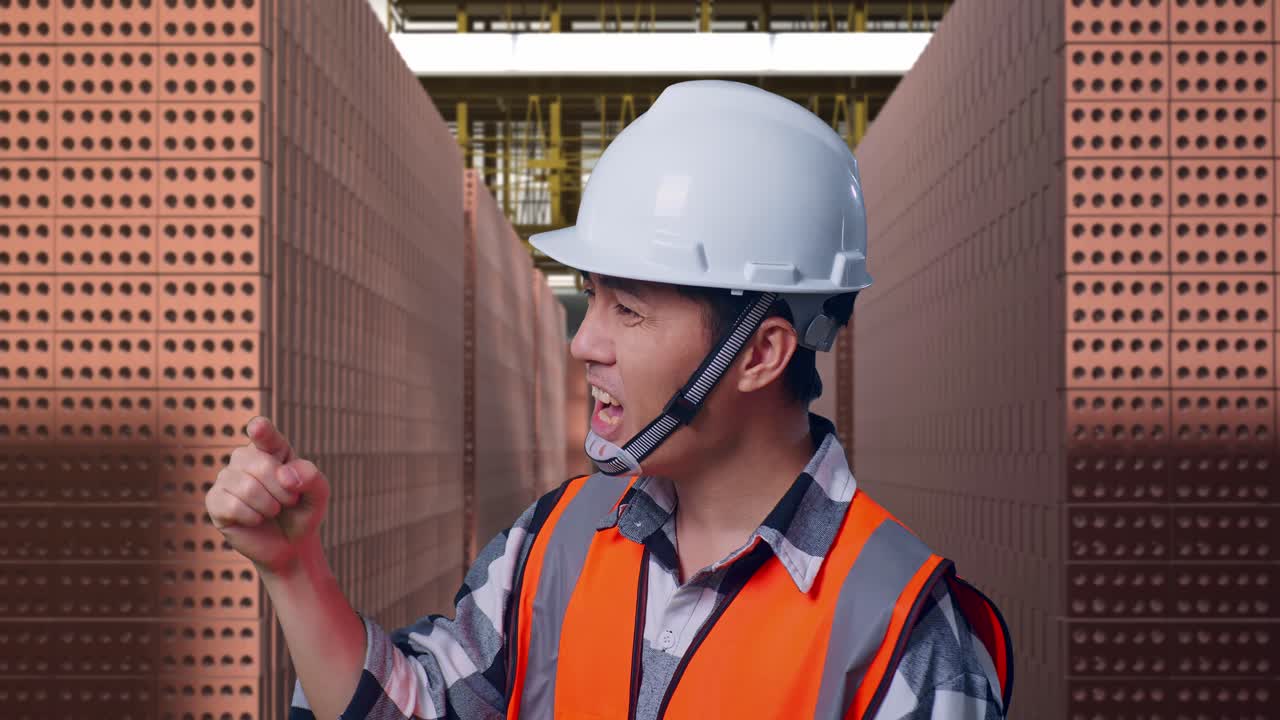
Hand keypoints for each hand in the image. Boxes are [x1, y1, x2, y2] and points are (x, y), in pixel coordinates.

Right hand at [205, 416, 330, 576]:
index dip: (261, 430)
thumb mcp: (318, 494)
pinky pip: (231, 505)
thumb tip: (285, 474)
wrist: (290, 544)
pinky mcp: (215, 501)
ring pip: (246, 486)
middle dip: (282, 489)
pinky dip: (252, 516)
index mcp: (271, 449)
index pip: (263, 433)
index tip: (258, 427)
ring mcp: (226, 478)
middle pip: (259, 463)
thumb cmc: (303, 512)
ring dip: (269, 505)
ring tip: (273, 511)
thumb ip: (311, 477)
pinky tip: (256, 519)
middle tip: (289, 502)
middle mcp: (245, 458)